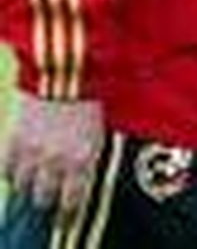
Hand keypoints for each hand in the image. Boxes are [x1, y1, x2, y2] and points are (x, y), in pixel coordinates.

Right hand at [3, 93, 104, 214]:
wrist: (65, 71)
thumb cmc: (90, 100)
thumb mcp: (97, 131)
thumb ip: (87, 158)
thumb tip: (80, 179)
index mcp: (82, 159)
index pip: (71, 202)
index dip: (67, 212)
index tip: (65, 216)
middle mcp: (55, 161)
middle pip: (43, 199)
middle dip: (46, 200)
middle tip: (48, 197)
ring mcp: (31, 152)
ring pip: (22, 186)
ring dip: (28, 185)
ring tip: (34, 179)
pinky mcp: (13, 140)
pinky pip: (6, 169)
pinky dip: (12, 170)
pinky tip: (20, 165)